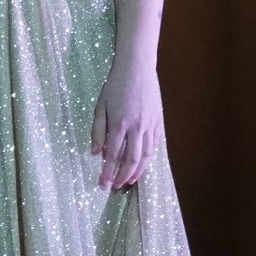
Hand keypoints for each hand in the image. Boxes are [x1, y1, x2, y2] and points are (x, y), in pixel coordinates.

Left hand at [91, 55, 161, 190]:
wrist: (137, 69)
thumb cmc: (114, 86)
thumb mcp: (99, 106)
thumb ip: (97, 131)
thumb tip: (96, 153)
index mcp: (119, 124)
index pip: (113, 155)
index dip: (108, 172)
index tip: (102, 184)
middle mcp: (136, 127)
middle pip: (131, 160)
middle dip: (122, 176)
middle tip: (114, 186)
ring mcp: (149, 125)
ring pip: (146, 155)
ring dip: (137, 171)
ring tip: (128, 181)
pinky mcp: (158, 122)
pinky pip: (154, 145)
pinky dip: (148, 158)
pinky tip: (142, 165)